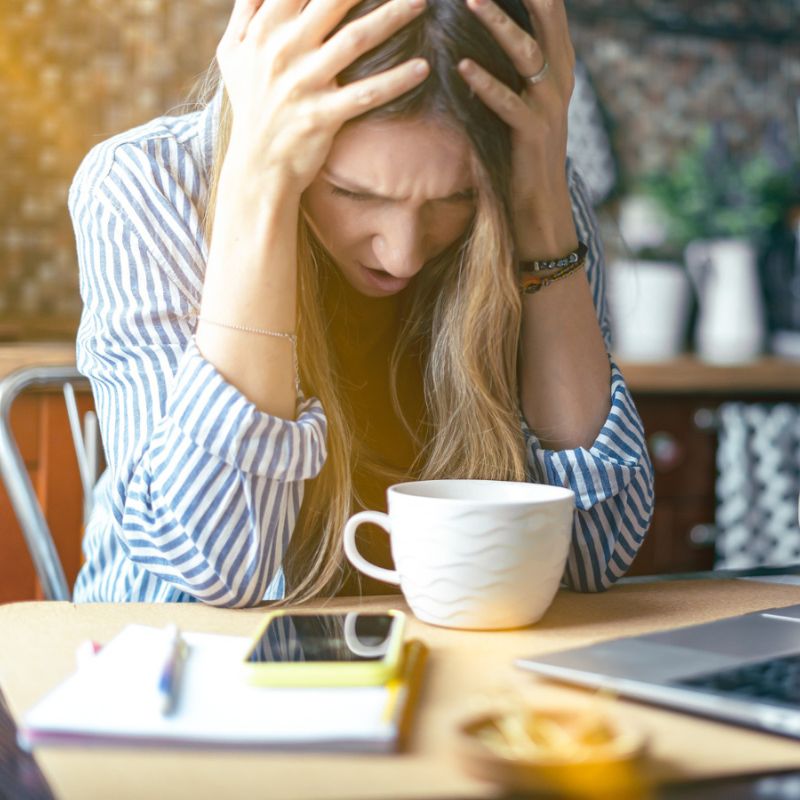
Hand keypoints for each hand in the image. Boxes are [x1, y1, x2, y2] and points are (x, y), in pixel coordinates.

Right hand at [215, 0, 428, 193]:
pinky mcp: (323, 116)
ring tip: (420, 3)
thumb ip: (247, 11)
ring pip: (356, 40)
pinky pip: (367, 94)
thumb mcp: (234, 54)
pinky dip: (396, 80)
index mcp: (266, 29)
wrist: (257, 165)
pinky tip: (422, 67)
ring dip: (392, 17)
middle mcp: (284, 50)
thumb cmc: (250, 104)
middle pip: (334, 0)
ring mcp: (304, 83)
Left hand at [457, 0, 577, 257]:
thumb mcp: (522, 99)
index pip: (549, 12)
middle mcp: (559, 79)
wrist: (540, 203)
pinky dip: (485, 84)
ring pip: (527, 54)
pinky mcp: (533, 133)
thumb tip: (481, 32)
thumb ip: (513, 66)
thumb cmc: (522, 148)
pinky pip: (508, 103)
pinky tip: (462, 66)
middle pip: (546, 20)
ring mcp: (549, 106)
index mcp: (558, 66)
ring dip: (499, 24)